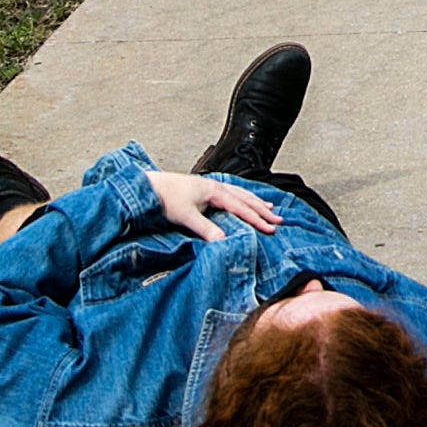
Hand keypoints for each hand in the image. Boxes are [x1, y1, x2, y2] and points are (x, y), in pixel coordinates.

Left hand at [148, 169, 281, 239]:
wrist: (148, 187)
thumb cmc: (165, 198)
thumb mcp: (186, 216)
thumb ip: (206, 228)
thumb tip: (222, 240)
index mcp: (214, 191)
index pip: (241, 207)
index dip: (257, 219)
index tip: (270, 229)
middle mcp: (215, 186)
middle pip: (245, 199)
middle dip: (262, 211)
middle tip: (278, 220)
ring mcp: (210, 186)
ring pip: (239, 194)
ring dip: (255, 202)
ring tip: (268, 208)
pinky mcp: (204, 189)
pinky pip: (230, 192)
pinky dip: (242, 197)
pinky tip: (242, 198)